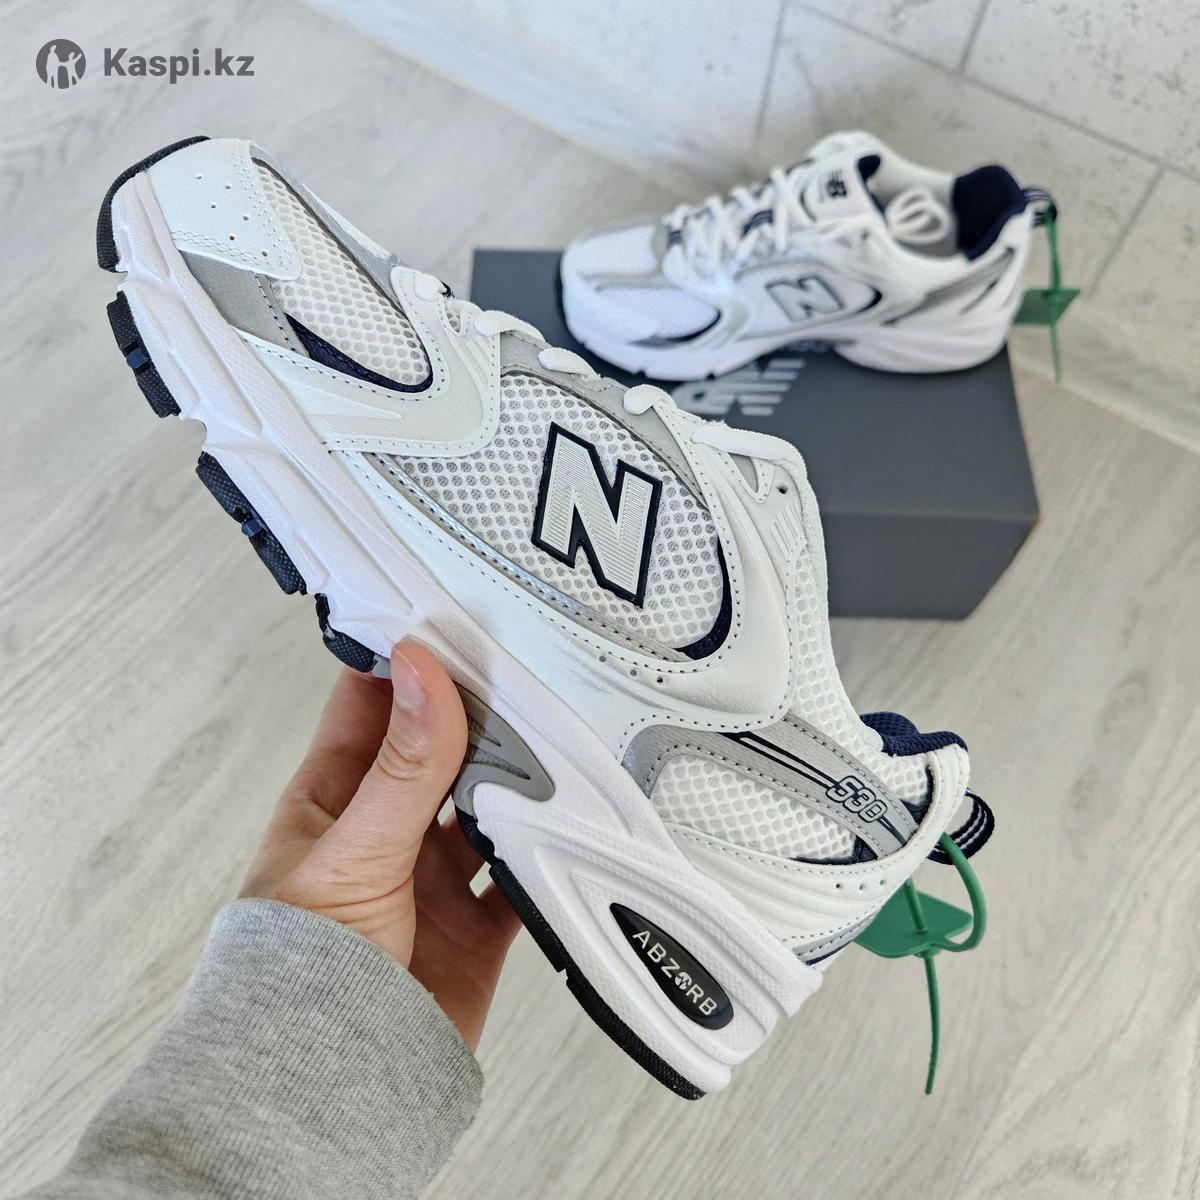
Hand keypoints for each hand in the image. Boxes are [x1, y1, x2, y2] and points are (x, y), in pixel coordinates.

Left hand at [241, 640, 519, 1049]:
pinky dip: (548, 849)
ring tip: (560, 744)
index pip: (372, 706)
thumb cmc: (298, 973)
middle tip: (530, 676)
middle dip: (481, 718)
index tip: (456, 623)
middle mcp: (384, 830)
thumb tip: (420, 668)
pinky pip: (522, 870)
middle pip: (441, 751)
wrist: (331, 1090)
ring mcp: (430, 875)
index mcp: (333, 799)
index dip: (409, 662)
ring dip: (519, 782)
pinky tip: (572, 824)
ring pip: (487, 805)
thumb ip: (401, 766)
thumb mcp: (354, 853)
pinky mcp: (475, 922)